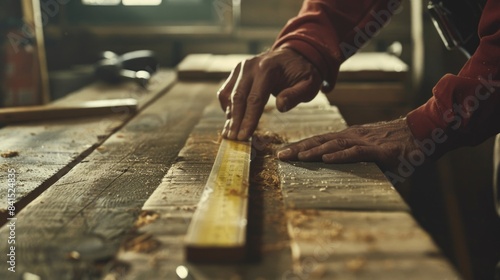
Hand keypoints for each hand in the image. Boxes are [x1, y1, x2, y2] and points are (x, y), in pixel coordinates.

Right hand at [217, 47, 322, 140]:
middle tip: (233, 139)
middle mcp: (250, 66)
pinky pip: (226, 91)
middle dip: (235, 121)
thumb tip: (280, 107)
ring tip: (229, 134)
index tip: (243, 137)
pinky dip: (227, 106)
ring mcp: (241, 68)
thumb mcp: (308, 84)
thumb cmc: (301, 72)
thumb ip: (296, 95)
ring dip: (229, 116)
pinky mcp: (236, 72)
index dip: (248, 119)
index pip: (255, 99)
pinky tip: (231, 120)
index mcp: (268, 69)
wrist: (292, 55)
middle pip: (238, 98)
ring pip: (229, 95)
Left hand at [276, 118, 421, 168]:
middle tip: (280, 156)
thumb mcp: (371, 152)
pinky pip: (357, 152)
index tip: (284, 153)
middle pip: (321, 141)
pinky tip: (327, 159)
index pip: (320, 140)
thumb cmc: (397, 145)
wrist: (423, 134)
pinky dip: (341, 156)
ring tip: (297, 158)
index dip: (301, 146)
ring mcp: (365, 141)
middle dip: (299, 148)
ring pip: (335, 145)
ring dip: (315, 151)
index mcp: (349, 136)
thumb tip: (342, 172)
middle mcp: (353, 136)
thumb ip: (355, 159)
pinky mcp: (379, 150)